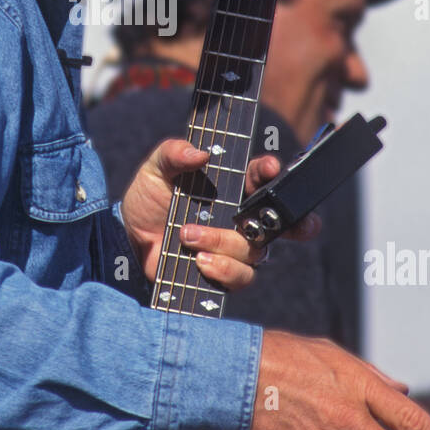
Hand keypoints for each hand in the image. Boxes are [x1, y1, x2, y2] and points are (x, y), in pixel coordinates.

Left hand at [120, 139, 317, 285]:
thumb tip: (198, 153)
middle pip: (284, 220)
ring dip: (223, 242)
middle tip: (282, 220)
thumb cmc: (150, 199)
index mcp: (232, 186)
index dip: (271, 171)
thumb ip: (173, 153)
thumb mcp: (156, 169)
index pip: (263, 176)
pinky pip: (242, 277)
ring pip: (256, 250)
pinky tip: (199, 261)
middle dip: (298, 222)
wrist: (131, 239)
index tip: (268, 167)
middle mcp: (242, 217)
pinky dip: (223, 269)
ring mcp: (236, 247)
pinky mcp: (225, 273)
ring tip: (188, 235)